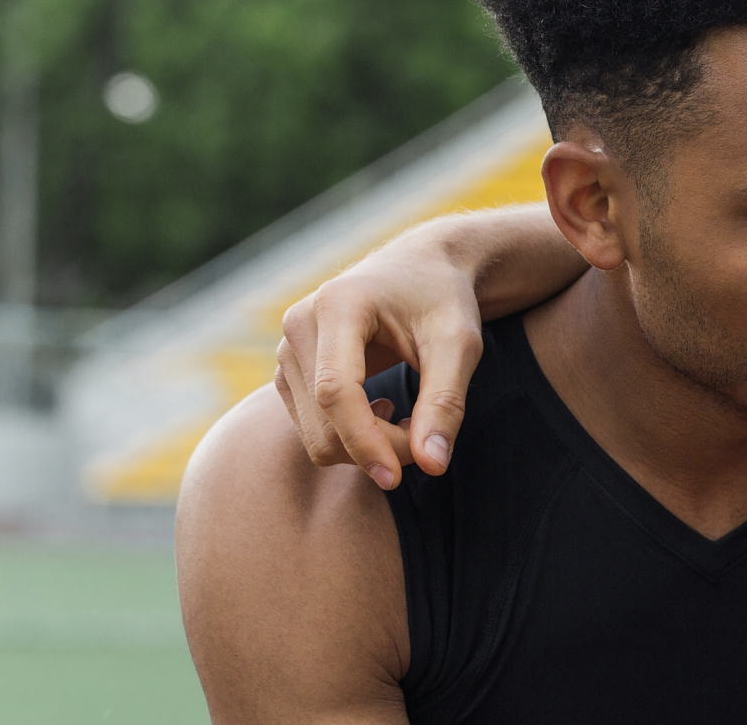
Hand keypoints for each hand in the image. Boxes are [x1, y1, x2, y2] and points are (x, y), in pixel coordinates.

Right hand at [274, 235, 488, 488]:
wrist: (421, 268)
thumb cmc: (444, 300)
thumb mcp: (459, 344)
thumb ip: (446, 402)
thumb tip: (432, 466)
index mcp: (338, 305)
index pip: (335, 392)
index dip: (365, 440)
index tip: (399, 477)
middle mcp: (299, 325)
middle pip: (323, 422)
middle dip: (379, 447)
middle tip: (429, 438)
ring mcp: (286, 349)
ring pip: (316, 434)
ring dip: (368, 445)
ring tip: (415, 419)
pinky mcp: (288, 371)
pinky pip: (313, 428)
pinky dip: (353, 438)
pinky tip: (387, 410)